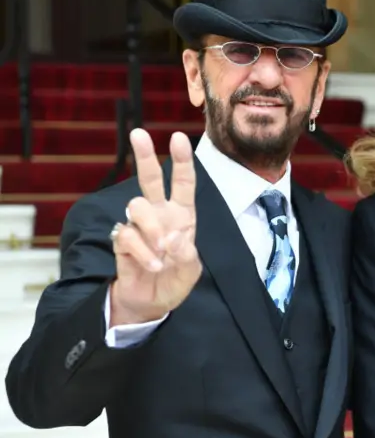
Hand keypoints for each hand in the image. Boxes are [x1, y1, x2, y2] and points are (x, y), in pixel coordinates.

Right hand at [109, 129, 201, 325]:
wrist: (152, 303)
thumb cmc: (174, 280)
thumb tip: (173, 238)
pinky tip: (153, 266)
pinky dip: (142, 252)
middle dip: (145, 156)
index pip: (182, 183)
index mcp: (181, 215)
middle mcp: (158, 215)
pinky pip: (128, 235)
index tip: (178, 137)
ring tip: (162, 251)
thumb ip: (186, 255)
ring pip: (137, 206)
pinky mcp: (122, 241)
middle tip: (138, 134)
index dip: (181, 160)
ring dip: (151, 227)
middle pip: (149, 179)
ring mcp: (138, 226)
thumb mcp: (190, 271)